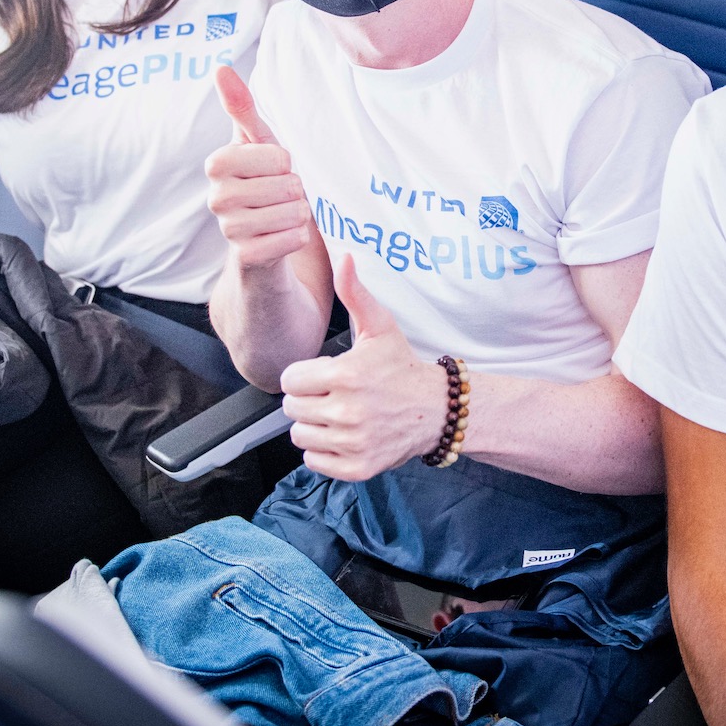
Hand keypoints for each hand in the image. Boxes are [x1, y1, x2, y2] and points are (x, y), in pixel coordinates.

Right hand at [205, 66, 311, 271]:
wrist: (261, 241)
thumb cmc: (262, 184)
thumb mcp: (257, 144)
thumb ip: (241, 107)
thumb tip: (220, 68)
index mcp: (217, 165)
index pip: (277, 155)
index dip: (285, 162)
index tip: (272, 170)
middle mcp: (216, 197)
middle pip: (287, 184)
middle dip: (294, 190)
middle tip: (279, 197)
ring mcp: (228, 230)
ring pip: (292, 213)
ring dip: (298, 214)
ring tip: (282, 215)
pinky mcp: (246, 258)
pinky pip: (292, 239)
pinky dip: (297, 237)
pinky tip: (282, 236)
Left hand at [280, 254, 447, 479]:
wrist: (437, 409)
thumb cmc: (402, 366)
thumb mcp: (380, 326)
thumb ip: (354, 293)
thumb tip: (342, 258)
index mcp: (345, 375)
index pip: (289, 379)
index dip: (304, 374)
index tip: (324, 374)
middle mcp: (347, 411)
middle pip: (291, 408)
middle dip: (307, 398)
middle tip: (333, 394)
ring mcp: (352, 443)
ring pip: (300, 436)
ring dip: (314, 425)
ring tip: (339, 414)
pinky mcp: (357, 468)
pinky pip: (314, 461)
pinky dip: (324, 451)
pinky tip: (344, 435)